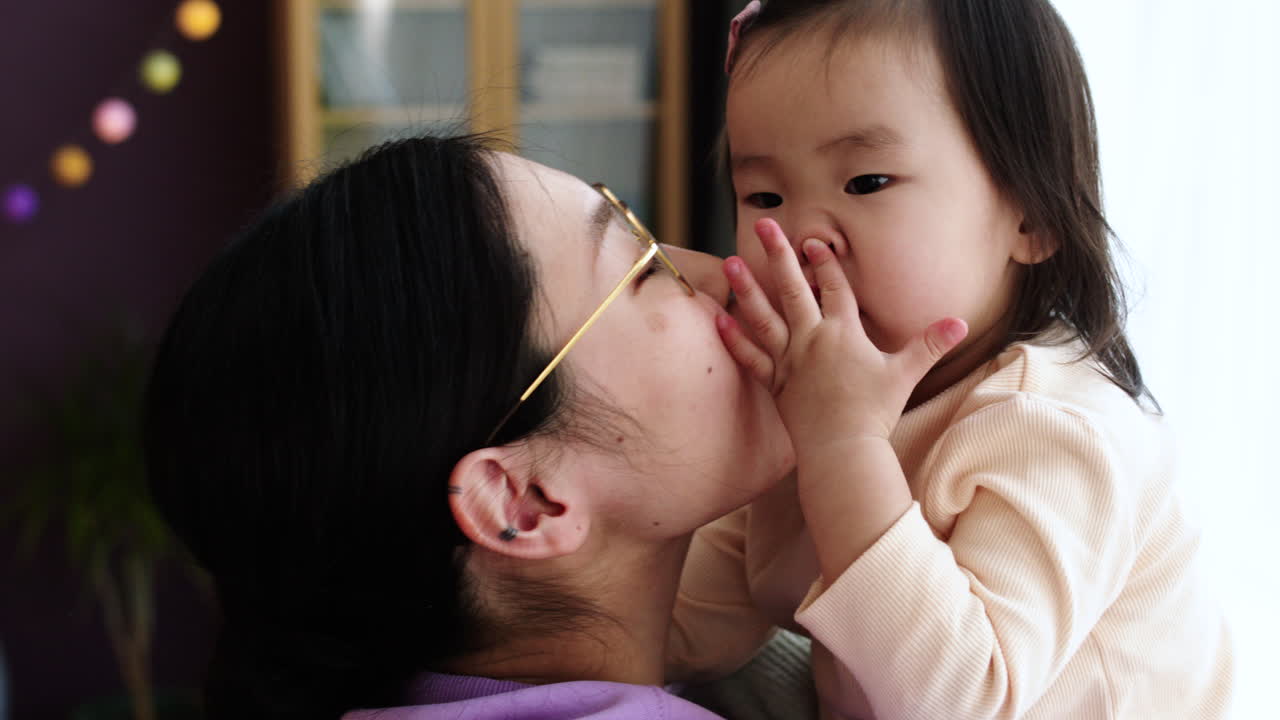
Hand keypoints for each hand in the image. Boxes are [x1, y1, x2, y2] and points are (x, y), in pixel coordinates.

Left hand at [716, 219, 967, 450]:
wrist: (842, 450)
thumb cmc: (874, 413)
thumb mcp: (905, 374)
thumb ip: (930, 344)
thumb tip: (960, 322)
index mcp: (843, 334)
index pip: (833, 287)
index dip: (824, 261)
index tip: (812, 238)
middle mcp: (812, 340)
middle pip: (792, 290)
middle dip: (779, 254)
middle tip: (764, 225)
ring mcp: (789, 361)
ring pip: (763, 317)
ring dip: (747, 288)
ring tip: (731, 262)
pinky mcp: (775, 384)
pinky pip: (751, 357)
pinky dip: (734, 338)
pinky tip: (718, 318)